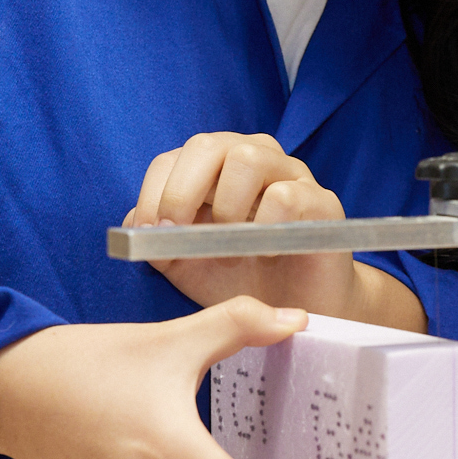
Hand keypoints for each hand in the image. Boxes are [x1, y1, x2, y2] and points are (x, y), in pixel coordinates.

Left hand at [126, 132, 424, 331]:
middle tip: (180, 234)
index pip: (172, 159)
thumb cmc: (242, 280)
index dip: (154, 193)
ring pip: (247, 158)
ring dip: (227, 207)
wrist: (296, 313)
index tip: (152, 234)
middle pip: (207, 145)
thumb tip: (136, 221)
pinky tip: (266, 256)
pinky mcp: (322, 202)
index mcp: (215, 169)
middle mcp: (252, 158)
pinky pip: (286, 197)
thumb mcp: (189, 265)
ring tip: (231, 247)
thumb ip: (159, 242)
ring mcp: (290, 175)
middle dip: (182, 192)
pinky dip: (265, 229)